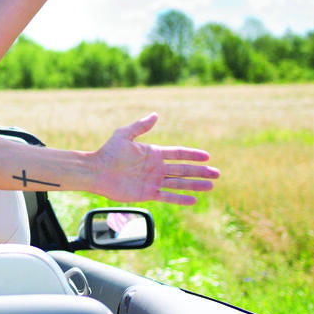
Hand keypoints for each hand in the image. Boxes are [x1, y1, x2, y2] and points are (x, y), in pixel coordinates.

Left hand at [91, 113, 218, 204]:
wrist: (96, 171)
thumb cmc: (108, 152)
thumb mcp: (124, 135)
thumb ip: (141, 126)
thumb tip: (155, 114)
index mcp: (153, 153)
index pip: (178, 153)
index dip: (193, 155)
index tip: (207, 156)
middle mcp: (156, 167)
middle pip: (183, 169)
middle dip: (200, 171)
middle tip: (217, 173)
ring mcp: (153, 181)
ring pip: (179, 183)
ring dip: (195, 185)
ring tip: (211, 186)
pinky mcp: (147, 193)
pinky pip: (168, 196)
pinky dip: (181, 198)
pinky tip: (193, 200)